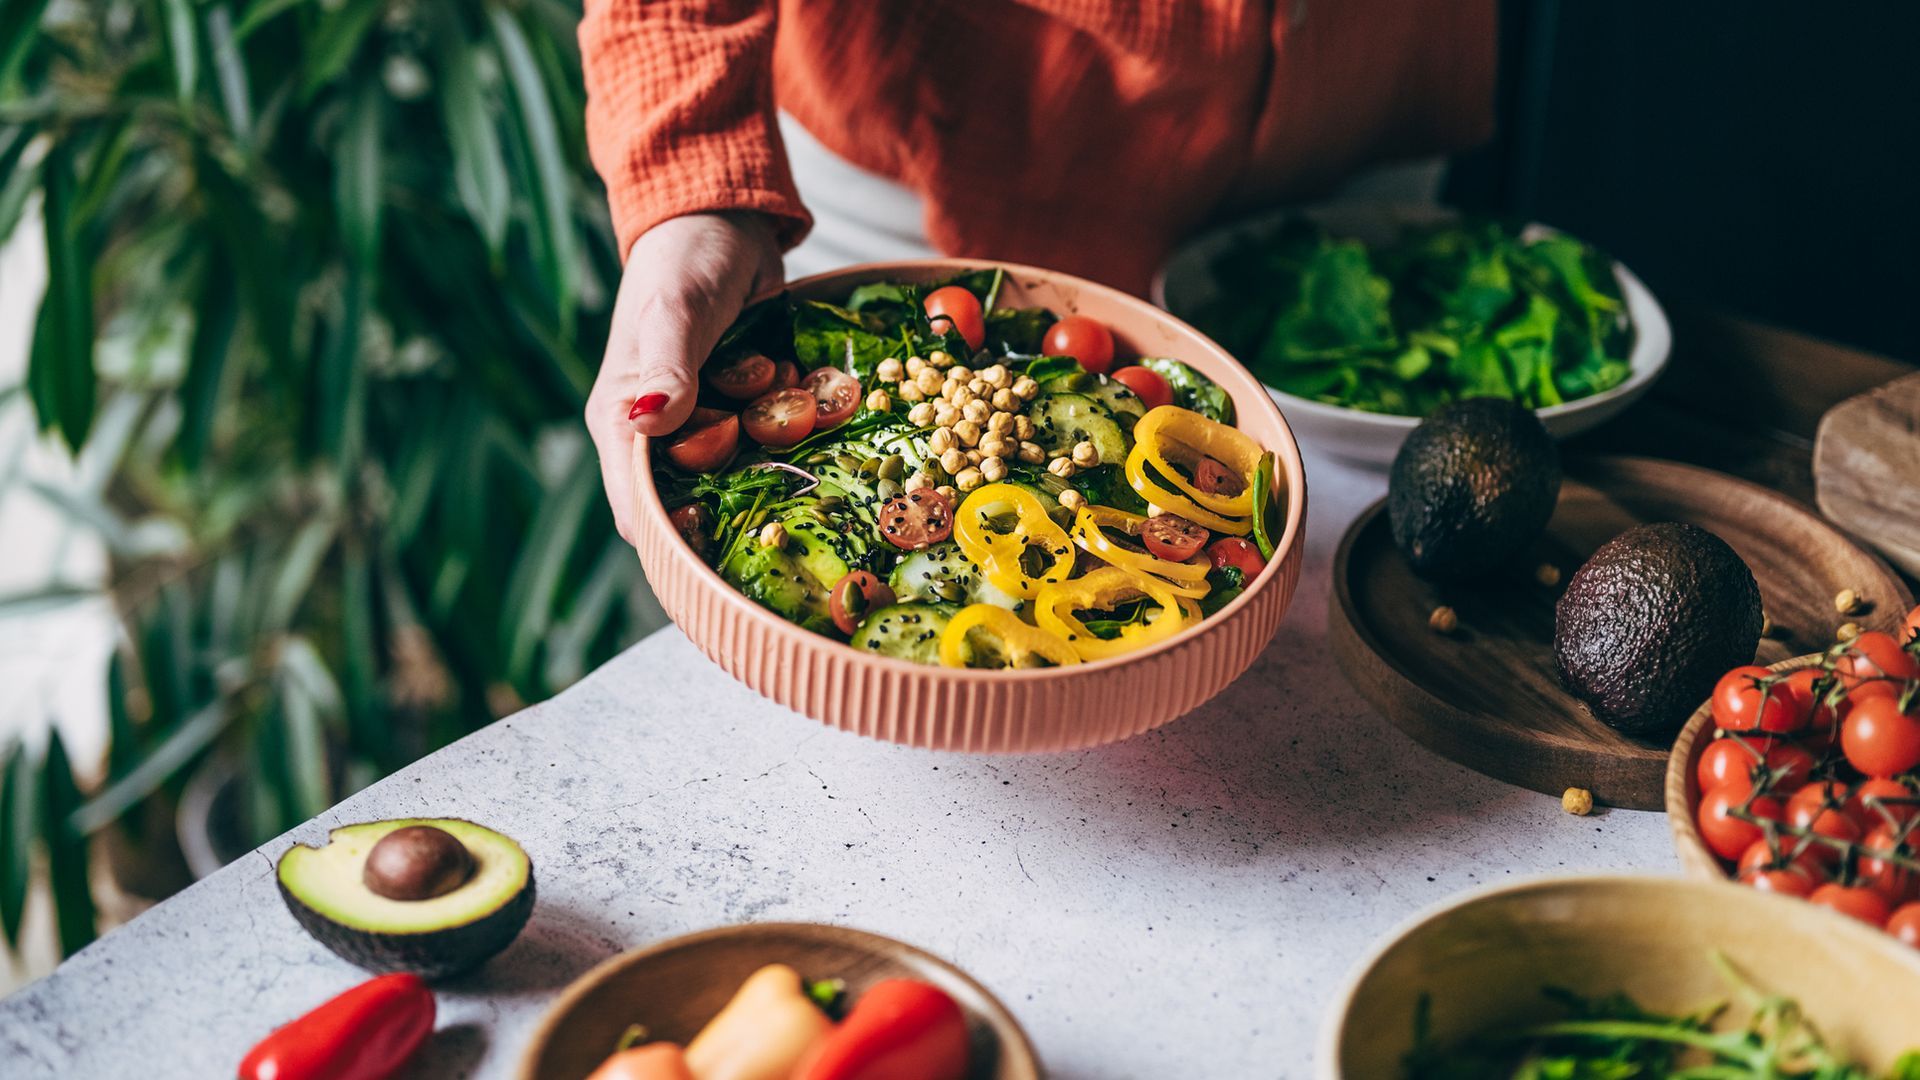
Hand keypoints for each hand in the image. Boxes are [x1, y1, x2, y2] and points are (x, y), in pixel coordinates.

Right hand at [586, 212, 783, 543]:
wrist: (725, 220)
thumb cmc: (683, 260)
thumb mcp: (676, 309)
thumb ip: (666, 367)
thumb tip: (647, 422)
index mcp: (623, 421)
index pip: (637, 510)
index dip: (677, 537)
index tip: (728, 545)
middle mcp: (662, 433)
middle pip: (696, 504)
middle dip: (744, 504)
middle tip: (793, 497)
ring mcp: (708, 421)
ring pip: (744, 476)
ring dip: (782, 462)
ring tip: (813, 434)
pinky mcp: (746, 405)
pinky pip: (776, 438)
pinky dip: (802, 426)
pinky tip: (822, 403)